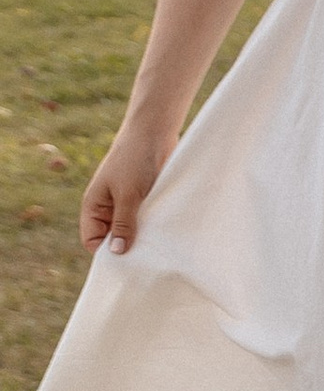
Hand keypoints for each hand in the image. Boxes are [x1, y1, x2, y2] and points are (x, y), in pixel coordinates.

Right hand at [82, 121, 171, 255]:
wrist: (155, 131)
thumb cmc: (135, 160)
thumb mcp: (128, 195)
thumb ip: (123, 223)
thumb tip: (117, 253)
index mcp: (94, 206)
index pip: (92, 240)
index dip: (106, 252)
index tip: (127, 259)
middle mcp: (108, 208)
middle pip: (112, 238)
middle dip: (126, 246)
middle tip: (146, 255)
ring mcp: (126, 204)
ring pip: (131, 230)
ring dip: (143, 236)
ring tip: (158, 243)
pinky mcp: (145, 199)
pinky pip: (146, 220)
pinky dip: (153, 225)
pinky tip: (165, 231)